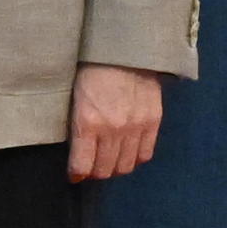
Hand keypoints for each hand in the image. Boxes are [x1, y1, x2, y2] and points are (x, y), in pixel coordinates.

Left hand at [71, 63, 166, 183]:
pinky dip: (136, 158)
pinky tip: (128, 153)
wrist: (124, 53)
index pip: (82, 165)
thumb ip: (75, 124)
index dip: (77, 174)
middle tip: (91, 167)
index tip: (75, 174)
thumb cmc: (90, 72)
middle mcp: (113, 130)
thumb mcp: (72, 98)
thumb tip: (75, 149)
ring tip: (109, 161)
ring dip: (116, 168)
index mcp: (88, 123)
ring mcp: (136, 127)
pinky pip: (146, 153)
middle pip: (105, 169)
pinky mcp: (153, 122)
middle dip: (95, 172)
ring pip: (126, 165)